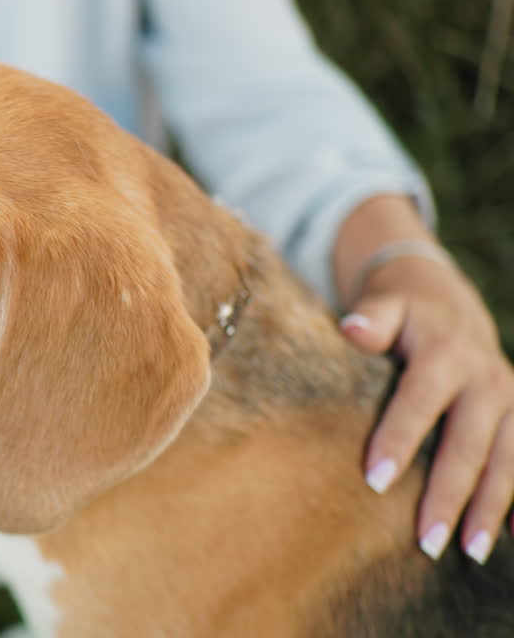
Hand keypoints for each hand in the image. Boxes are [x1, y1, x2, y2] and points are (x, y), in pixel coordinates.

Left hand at [341, 253, 513, 564]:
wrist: (447, 298)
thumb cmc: (403, 308)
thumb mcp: (385, 302)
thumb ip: (371, 318)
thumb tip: (352, 328)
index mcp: (446, 354)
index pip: (419, 402)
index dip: (398, 440)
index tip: (374, 481)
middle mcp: (486, 380)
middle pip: (468, 444)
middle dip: (448, 494)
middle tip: (427, 541)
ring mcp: (510, 399)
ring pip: (507, 461)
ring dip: (490, 508)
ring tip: (470, 551)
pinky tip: (512, 537)